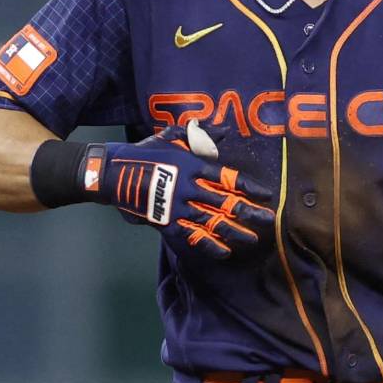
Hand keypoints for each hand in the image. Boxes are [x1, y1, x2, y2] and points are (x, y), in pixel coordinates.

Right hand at [86, 121, 274, 259]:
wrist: (113, 172)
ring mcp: (177, 207)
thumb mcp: (174, 137)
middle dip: (249, 212)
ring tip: (253, 239)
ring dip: (234, 231)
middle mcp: (190, 187)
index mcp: (194, 166)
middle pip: (226, 202)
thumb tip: (226, 131)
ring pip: (212, 222)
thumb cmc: (147, 152)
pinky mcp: (165, 223)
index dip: (250, 187)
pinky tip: (224, 251)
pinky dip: (208, 245)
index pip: (230, 178)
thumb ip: (201, 136)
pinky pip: (191, 237)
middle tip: (269, 220)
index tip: (266, 195)